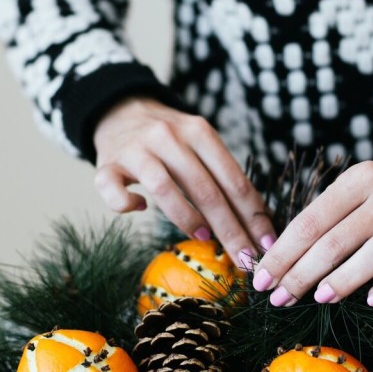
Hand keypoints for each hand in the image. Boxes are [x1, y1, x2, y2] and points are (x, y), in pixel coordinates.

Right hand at [93, 97, 275, 266]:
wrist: (120, 112)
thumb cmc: (169, 140)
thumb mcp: (199, 145)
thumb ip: (222, 175)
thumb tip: (257, 224)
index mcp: (199, 132)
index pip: (233, 179)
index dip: (253, 216)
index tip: (266, 244)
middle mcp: (168, 136)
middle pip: (205, 188)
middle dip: (230, 229)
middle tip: (244, 259)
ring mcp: (136, 149)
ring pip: (163, 187)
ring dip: (186, 217)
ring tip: (203, 237)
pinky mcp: (106, 163)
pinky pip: (112, 188)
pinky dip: (126, 203)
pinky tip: (139, 209)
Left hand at [251, 159, 372, 306]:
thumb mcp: (351, 191)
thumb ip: (321, 219)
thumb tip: (277, 260)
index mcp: (359, 179)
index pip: (311, 221)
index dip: (283, 253)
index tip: (262, 280)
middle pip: (337, 240)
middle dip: (302, 273)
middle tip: (280, 299)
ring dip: (345, 279)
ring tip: (319, 298)